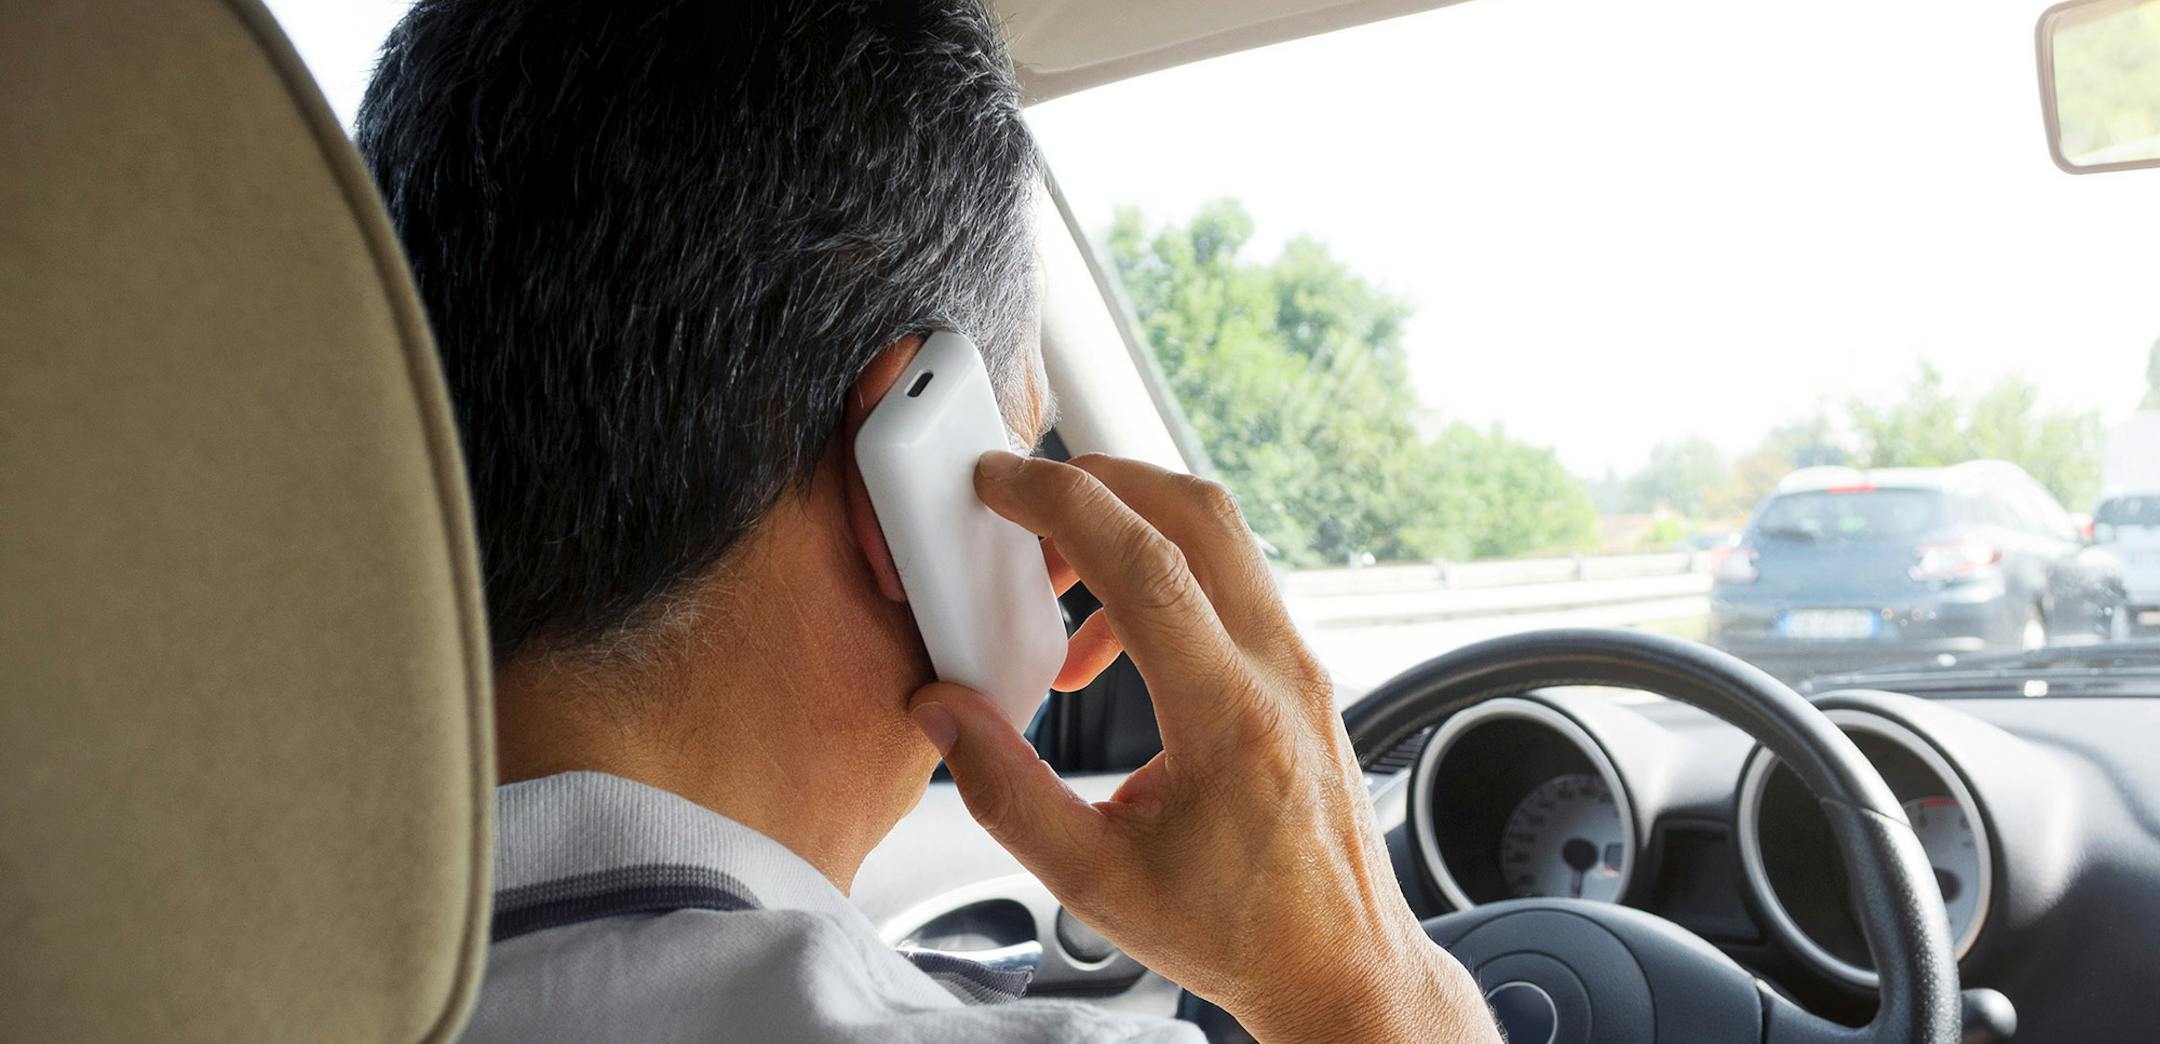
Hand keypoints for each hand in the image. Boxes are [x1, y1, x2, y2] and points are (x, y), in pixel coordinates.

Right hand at [905, 452, 1499, 1043]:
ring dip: (1129, 534)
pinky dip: (1160, 582)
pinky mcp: (1299, 674)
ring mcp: (1299, 667)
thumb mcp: (1093, 880)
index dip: (1062, 504)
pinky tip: (1107, 652)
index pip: (1146, 564)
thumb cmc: (1237, 932)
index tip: (1000, 483)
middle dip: (1100, 482)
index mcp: (1230, 718)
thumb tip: (943, 712)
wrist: (1339, 968)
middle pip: (1197, 512)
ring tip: (1056, 596)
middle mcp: (1279, 672)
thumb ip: (1005, 792)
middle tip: (1024, 504)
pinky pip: (1229, 586)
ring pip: (1220, 539)